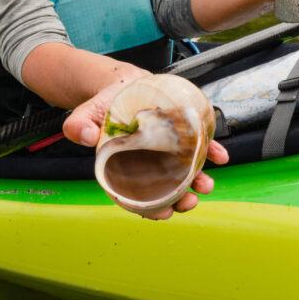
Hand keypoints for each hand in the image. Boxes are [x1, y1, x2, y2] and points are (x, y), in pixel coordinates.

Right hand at [62, 79, 229, 219]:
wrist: (122, 84)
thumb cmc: (103, 104)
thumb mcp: (86, 112)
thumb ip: (78, 125)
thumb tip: (85, 136)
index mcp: (123, 168)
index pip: (136, 197)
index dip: (149, 210)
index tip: (164, 215)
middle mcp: (148, 164)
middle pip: (165, 189)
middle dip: (180, 199)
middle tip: (190, 200)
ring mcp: (166, 150)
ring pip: (184, 171)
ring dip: (198, 180)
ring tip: (206, 184)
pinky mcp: (180, 134)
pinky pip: (198, 146)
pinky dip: (211, 152)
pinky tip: (221, 156)